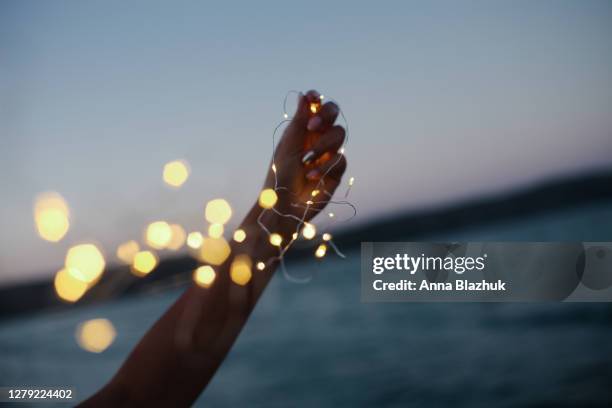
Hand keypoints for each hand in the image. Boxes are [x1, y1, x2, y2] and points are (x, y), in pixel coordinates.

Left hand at [262, 90, 346, 221]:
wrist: (284, 204)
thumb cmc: (279, 174)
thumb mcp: (288, 145)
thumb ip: (299, 120)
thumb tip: (305, 95)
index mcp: (304, 130)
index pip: (316, 107)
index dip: (317, 100)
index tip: (313, 97)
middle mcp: (318, 138)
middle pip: (333, 114)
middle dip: (326, 115)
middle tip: (311, 126)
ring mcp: (328, 153)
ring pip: (339, 135)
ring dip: (323, 144)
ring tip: (306, 159)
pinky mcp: (336, 171)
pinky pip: (340, 159)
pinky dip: (324, 166)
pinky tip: (310, 176)